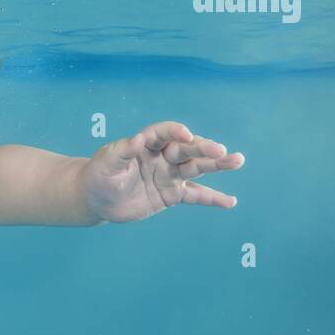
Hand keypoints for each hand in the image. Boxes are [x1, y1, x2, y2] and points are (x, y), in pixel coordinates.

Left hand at [82, 121, 244, 222]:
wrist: (98, 199)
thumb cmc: (100, 174)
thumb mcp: (106, 162)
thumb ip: (121, 151)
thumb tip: (136, 140)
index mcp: (145, 143)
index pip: (163, 133)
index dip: (174, 132)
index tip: (186, 135)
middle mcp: (162, 156)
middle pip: (186, 149)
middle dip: (204, 149)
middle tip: (222, 151)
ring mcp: (170, 175)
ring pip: (196, 168)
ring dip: (217, 165)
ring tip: (237, 160)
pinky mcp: (172, 194)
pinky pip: (195, 196)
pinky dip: (213, 199)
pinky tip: (231, 201)